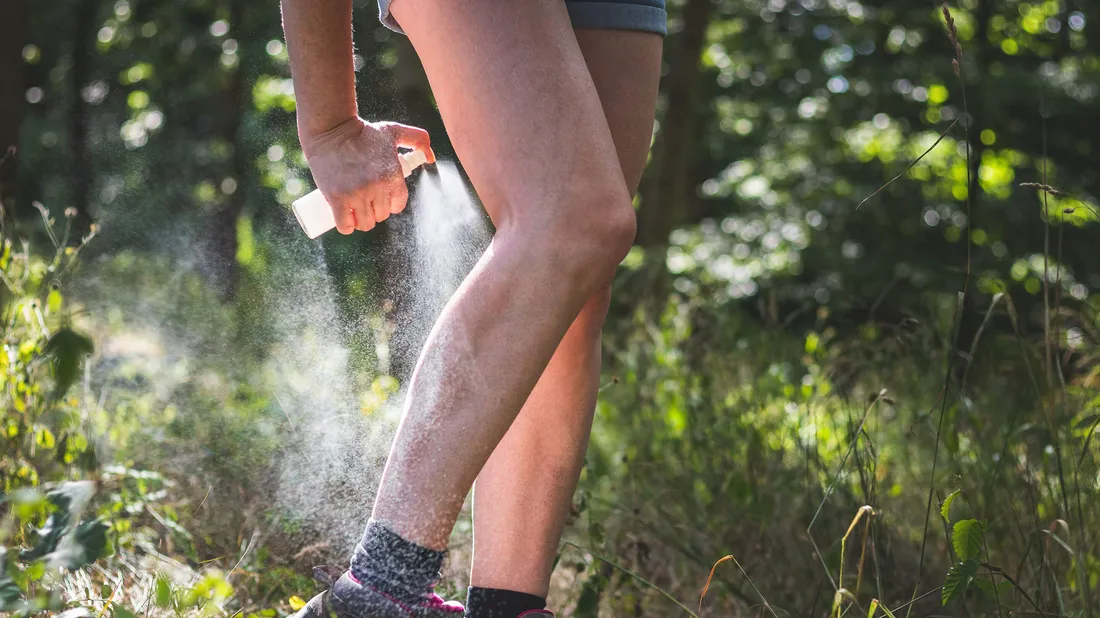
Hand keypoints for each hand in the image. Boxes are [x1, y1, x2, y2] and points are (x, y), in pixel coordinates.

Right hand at [300, 117, 435, 233]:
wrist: (332, 129)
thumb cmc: (363, 132)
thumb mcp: (394, 132)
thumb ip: (418, 139)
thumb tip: (430, 158)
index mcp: (393, 176)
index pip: (398, 206)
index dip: (390, 204)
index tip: (380, 197)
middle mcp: (377, 187)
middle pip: (381, 216)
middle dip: (375, 211)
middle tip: (365, 200)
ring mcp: (356, 194)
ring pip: (365, 223)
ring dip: (361, 221)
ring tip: (355, 210)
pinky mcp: (337, 198)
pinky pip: (345, 225)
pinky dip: (346, 226)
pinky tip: (345, 219)